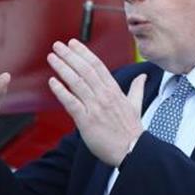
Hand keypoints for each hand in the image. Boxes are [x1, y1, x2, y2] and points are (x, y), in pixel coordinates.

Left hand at [46, 39, 145, 166]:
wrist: (132, 151)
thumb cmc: (132, 131)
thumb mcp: (136, 106)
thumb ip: (137, 89)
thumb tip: (142, 76)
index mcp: (115, 91)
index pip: (98, 66)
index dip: (84, 53)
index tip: (74, 43)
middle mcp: (104, 96)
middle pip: (85, 70)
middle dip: (70, 56)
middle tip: (58, 45)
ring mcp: (95, 107)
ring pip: (77, 82)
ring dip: (63, 68)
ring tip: (52, 57)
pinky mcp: (86, 121)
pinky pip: (71, 102)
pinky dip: (61, 91)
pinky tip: (52, 82)